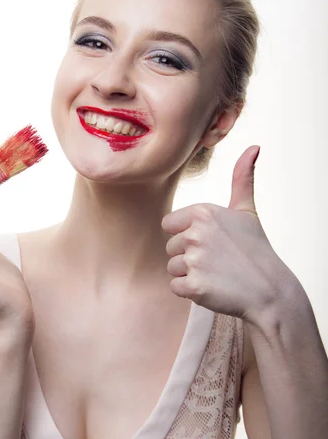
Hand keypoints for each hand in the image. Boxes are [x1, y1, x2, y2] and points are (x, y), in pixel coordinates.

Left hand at [161, 146, 302, 325]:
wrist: (270, 291)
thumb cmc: (255, 249)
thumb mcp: (247, 211)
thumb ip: (242, 178)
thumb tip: (254, 147)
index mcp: (202, 212)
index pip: (169, 224)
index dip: (187, 235)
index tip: (211, 242)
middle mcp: (196, 234)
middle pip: (170, 246)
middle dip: (189, 256)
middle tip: (217, 260)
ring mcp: (194, 260)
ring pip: (172, 267)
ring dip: (190, 274)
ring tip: (216, 274)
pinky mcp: (194, 286)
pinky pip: (175, 287)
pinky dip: (191, 291)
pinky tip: (213, 287)